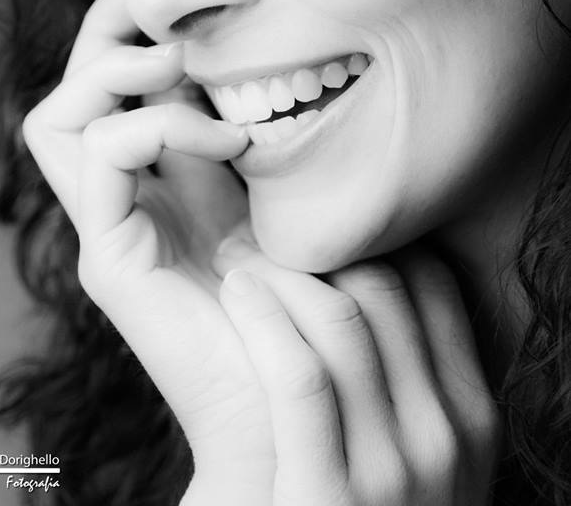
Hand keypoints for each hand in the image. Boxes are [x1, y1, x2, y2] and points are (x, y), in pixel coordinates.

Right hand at [22, 0, 276, 495]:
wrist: (300, 397)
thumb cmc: (310, 295)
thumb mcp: (288, 191)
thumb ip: (268, 138)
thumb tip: (284, 58)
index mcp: (164, 179)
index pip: (117, 88)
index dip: (134, 28)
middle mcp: (125, 197)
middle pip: (73, 92)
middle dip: (106, 30)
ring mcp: (110, 226)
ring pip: (56, 119)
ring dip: (119, 72)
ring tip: (184, 64)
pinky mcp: (110, 256)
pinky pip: (99, 156)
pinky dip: (158, 127)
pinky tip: (225, 141)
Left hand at [207, 229, 501, 505]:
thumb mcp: (414, 448)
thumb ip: (404, 377)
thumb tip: (363, 275)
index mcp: (470, 414)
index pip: (431, 284)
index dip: (373, 241)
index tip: (321, 229)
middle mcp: (446, 437)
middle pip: (387, 291)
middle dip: (323, 249)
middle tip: (265, 233)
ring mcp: (394, 471)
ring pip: (344, 322)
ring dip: (283, 275)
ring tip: (240, 260)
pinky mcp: (326, 496)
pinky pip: (300, 377)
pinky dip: (266, 320)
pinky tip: (238, 294)